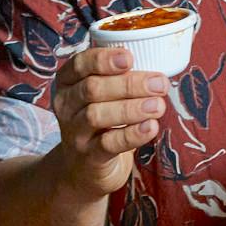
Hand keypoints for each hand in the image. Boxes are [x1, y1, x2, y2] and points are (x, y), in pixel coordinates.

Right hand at [50, 47, 168, 198]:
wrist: (82, 168)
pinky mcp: (88, 156)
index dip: (103, 59)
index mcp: (68, 82)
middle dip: (129, 84)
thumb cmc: (100, 121)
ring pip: (97, 115)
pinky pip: (108, 143)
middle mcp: (66, 105)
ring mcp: (75, 132)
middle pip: (92, 89)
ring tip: (158, 105)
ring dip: (132, 108)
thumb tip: (159, 59)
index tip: (130, 58)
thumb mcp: (102, 95)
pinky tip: (151, 127)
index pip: (80, 64)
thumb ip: (121, 76)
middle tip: (159, 83)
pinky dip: (131, 134)